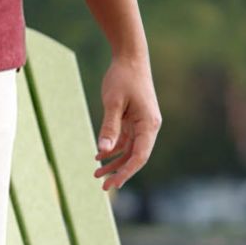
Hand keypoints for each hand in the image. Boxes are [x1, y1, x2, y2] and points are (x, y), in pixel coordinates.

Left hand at [94, 56, 160, 191]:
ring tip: (96, 173)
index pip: (140, 155)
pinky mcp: (134, 119)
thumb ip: (109, 127)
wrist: (130, 57)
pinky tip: (99, 155)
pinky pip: (125, 140)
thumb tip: (103, 151)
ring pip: (129, 150)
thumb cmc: (123, 78)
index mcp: (149, 124)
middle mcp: (149, 126)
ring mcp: (142, 123)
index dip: (127, 172)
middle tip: (103, 187)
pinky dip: (113, 148)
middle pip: (136, 156)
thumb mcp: (113, 103)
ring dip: (114, 162)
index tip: (113, 184)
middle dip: (120, 172)